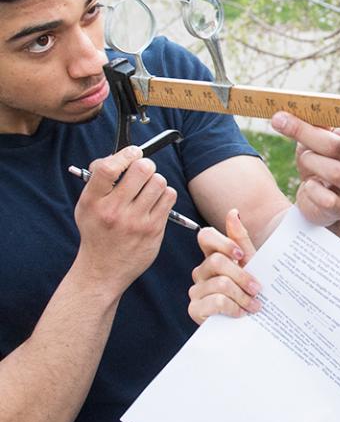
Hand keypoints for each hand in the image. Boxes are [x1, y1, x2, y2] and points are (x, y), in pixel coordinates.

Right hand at [73, 145, 176, 292]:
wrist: (103, 269)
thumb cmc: (97, 230)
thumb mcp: (87, 205)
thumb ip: (100, 180)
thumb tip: (122, 153)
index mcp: (93, 201)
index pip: (107, 168)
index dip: (124, 154)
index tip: (133, 152)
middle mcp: (113, 211)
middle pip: (142, 169)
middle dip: (145, 165)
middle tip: (142, 171)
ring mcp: (135, 221)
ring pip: (159, 181)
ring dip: (156, 181)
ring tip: (148, 190)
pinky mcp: (153, 229)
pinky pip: (169, 196)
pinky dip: (165, 194)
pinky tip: (155, 202)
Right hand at [188, 209, 260, 323]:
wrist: (251, 321)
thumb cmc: (250, 289)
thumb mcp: (251, 264)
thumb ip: (241, 239)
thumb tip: (234, 212)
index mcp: (213, 256)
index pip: (206, 236)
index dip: (223, 242)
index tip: (241, 255)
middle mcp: (201, 271)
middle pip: (217, 262)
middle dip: (243, 276)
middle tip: (257, 289)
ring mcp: (195, 290)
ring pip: (220, 284)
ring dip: (243, 296)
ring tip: (254, 305)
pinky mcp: (194, 309)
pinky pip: (216, 302)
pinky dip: (234, 308)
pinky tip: (241, 313)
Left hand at [271, 111, 339, 234]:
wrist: (314, 197)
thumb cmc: (319, 160)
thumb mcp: (315, 138)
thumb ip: (308, 125)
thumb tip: (281, 118)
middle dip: (308, 135)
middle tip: (281, 122)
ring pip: (335, 172)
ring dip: (311, 161)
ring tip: (306, 159)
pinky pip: (326, 197)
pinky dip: (310, 188)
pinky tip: (310, 186)